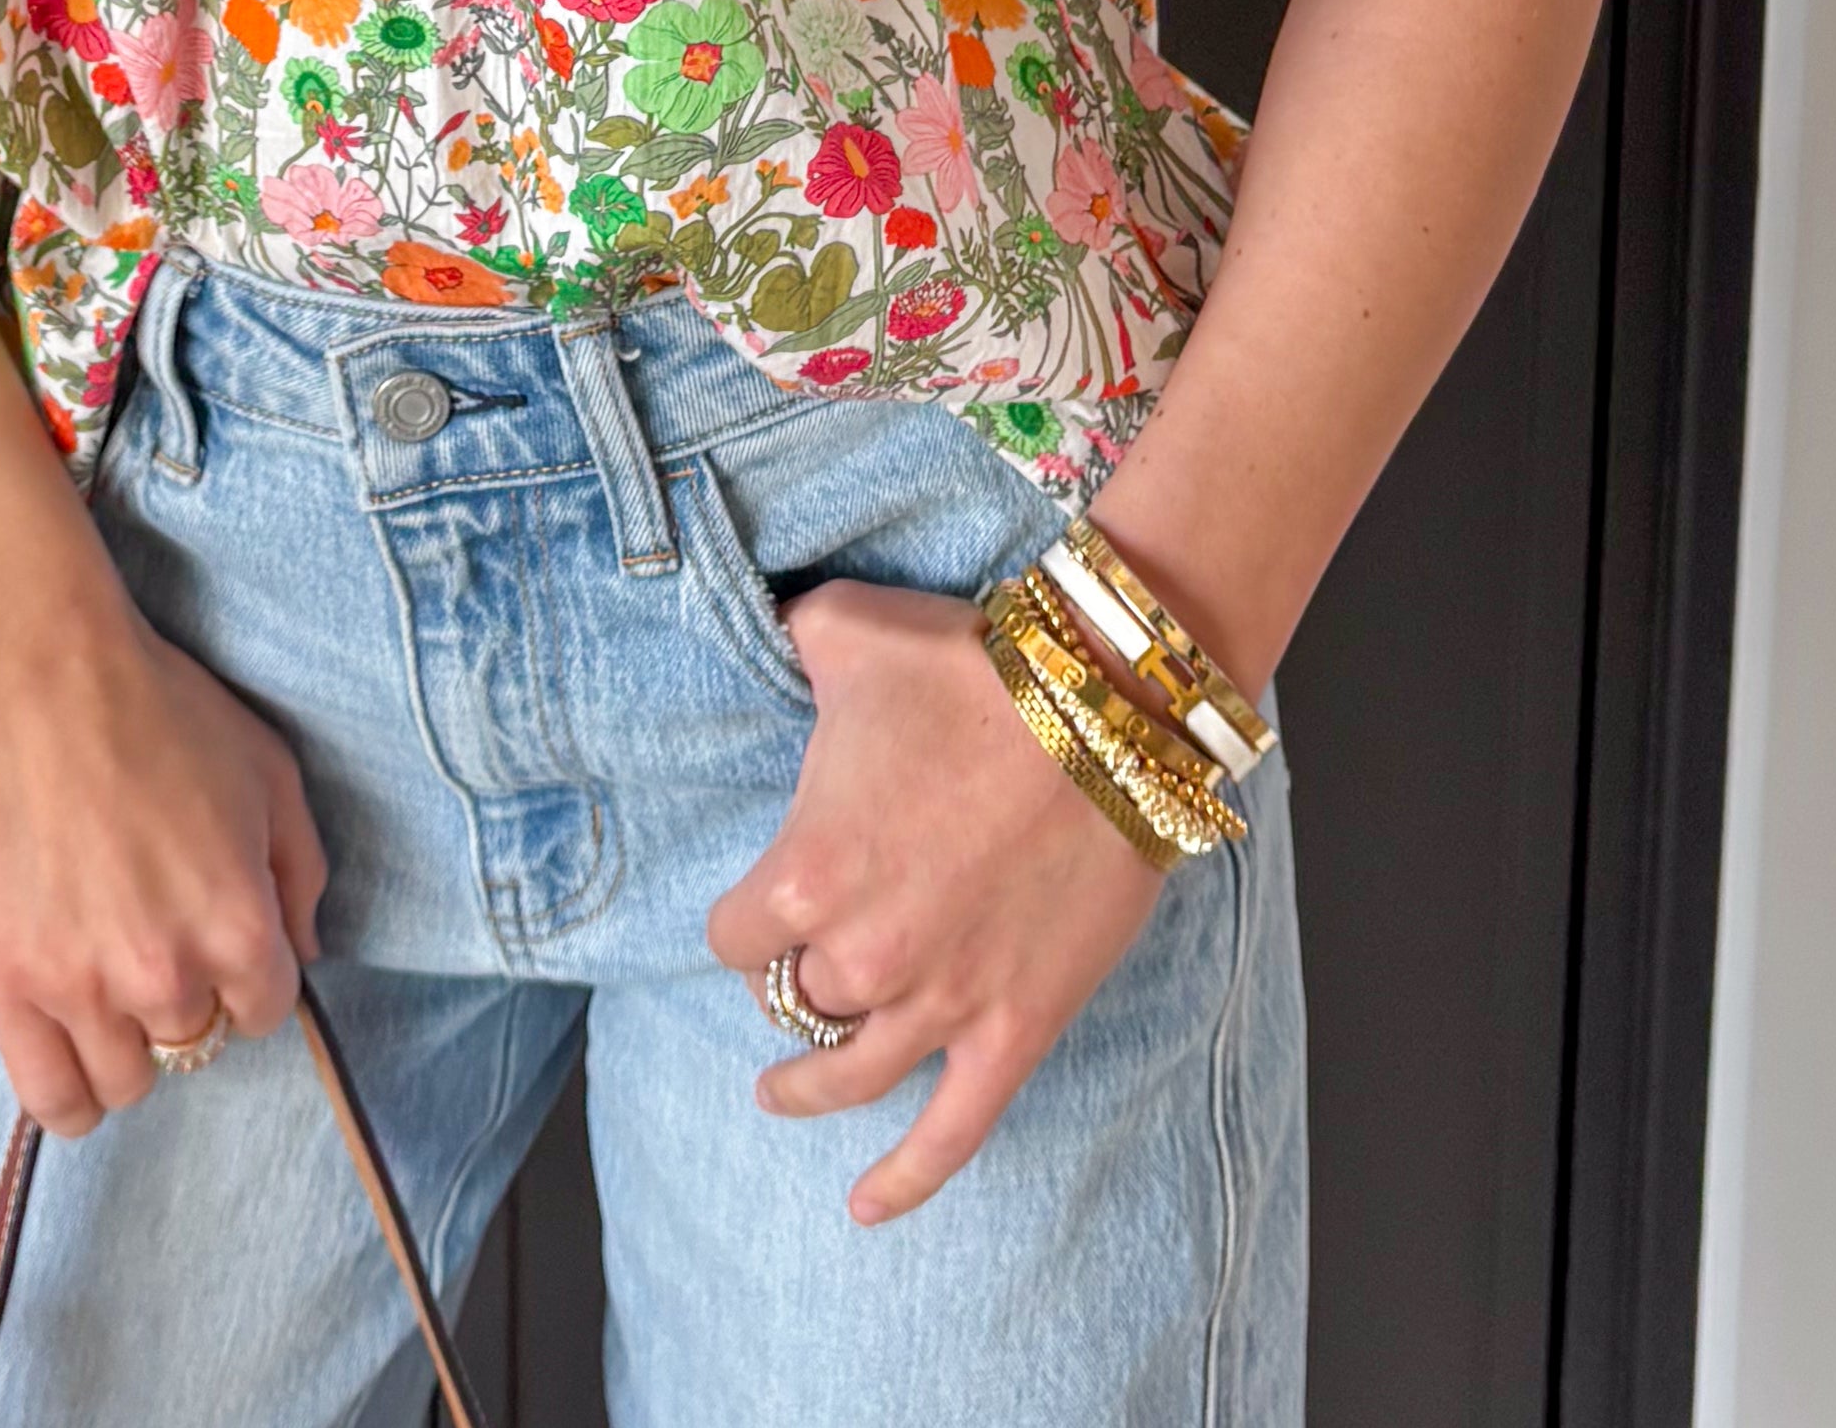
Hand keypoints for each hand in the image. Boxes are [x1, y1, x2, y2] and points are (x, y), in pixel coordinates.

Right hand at [0, 587, 327, 1136]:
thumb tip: (306, 951)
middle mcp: (168, 974)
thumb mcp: (268, 768)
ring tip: (106, 980)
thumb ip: (301, 871)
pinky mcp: (8, 987)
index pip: (267, 1012)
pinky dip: (70, 1092)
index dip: (246, 977)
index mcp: (240, 924)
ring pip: (127, 1084)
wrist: (33, 670)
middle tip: (152, 939)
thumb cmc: (153, 705)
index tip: (214, 940)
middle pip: (197, 1048)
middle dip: (186, 1002)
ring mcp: (83, 988)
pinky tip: (71, 1046)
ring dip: (126, 1043)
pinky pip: (52, 1101)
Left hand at [702, 578, 1166, 1222]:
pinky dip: (903, 1181)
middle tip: (797, 965)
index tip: (755, 910)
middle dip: (789, 982)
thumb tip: (768, 625)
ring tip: (782, 1093)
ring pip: (849, 1077)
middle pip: (793, 1001)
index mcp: (803, 875)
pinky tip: (864, 1209)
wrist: (1103, 710)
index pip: (732, 937)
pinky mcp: (1011, 1029)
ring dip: (808, 1088)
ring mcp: (938, 1004)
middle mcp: (861, 957)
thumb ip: (788, 640)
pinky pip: (949, 1135)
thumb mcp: (844, 630)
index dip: (741, 923)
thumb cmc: (969, 666)